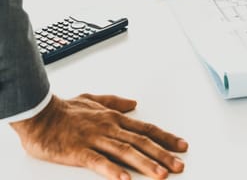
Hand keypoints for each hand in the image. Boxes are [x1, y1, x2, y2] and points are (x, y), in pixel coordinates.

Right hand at [10, 94, 187, 179]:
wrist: (39, 113)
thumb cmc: (65, 109)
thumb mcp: (94, 100)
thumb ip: (115, 102)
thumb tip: (134, 103)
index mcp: (114, 118)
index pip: (146, 129)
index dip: (166, 138)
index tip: (182, 146)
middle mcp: (110, 128)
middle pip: (142, 142)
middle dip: (163, 155)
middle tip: (179, 166)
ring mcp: (95, 139)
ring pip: (125, 152)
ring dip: (145, 164)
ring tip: (160, 175)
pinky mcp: (79, 151)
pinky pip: (98, 162)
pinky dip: (112, 170)